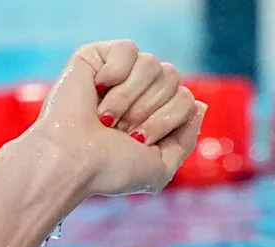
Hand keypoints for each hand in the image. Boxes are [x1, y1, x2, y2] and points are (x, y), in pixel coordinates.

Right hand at [29, 40, 205, 196]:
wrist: (73, 160)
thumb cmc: (111, 168)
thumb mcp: (161, 168)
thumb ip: (186, 140)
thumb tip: (200, 104)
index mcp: (154, 114)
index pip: (186, 99)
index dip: (166, 121)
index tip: (137, 141)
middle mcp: (139, 92)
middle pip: (174, 79)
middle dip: (150, 111)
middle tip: (121, 130)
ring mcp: (119, 73)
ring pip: (153, 64)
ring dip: (130, 98)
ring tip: (107, 117)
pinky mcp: (97, 56)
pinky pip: (128, 49)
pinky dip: (115, 73)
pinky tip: (97, 88)